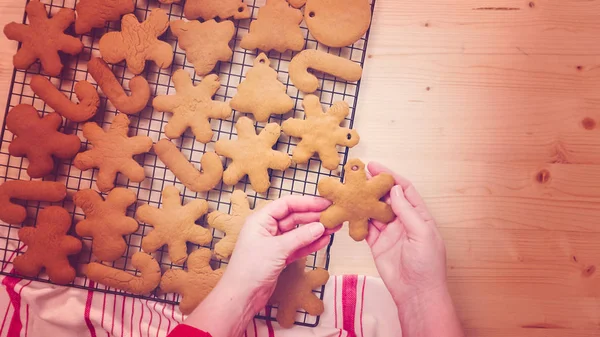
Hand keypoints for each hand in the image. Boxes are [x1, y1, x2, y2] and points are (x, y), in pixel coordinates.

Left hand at [184, 195, 335, 336]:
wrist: (242, 297)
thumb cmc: (251, 269)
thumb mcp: (277, 249)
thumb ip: (300, 237)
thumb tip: (320, 226)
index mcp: (261, 220)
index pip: (287, 205)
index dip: (306, 202)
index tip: (324, 203)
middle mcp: (267, 229)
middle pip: (294, 217)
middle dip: (314, 216)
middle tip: (333, 215)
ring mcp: (274, 243)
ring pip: (298, 233)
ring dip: (315, 230)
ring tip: (334, 227)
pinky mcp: (280, 257)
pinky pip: (298, 247)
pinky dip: (310, 244)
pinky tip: (324, 240)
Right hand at [366, 162, 462, 336]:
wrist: (416, 293)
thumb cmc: (427, 265)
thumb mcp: (421, 233)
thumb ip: (406, 211)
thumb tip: (394, 189)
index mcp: (418, 216)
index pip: (403, 190)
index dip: (390, 176)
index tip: (375, 166)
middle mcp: (403, 221)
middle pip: (386, 198)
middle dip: (373, 185)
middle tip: (357, 174)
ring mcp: (389, 232)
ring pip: (373, 211)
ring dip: (363, 200)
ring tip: (350, 189)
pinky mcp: (377, 244)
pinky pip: (365, 228)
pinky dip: (356, 219)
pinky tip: (348, 210)